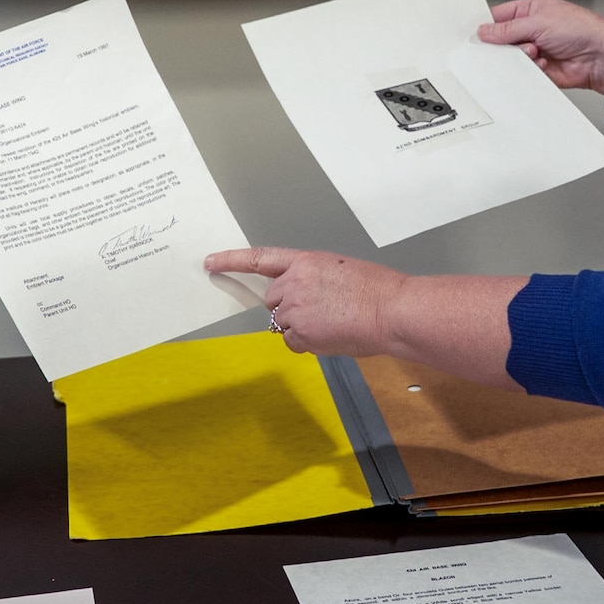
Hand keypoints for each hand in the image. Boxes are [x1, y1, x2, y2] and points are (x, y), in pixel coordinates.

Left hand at [204, 247, 407, 357]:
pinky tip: (332, 336)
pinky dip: (309, 344)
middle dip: (289, 308)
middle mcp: (295, 282)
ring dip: (302, 327)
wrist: (392, 309)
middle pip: (273, 300)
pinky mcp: (302, 333)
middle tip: (321, 312)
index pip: (260, 258)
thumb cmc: (377, 290)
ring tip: (334, 323)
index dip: (232, 260)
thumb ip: (314, 280)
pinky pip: (294, 343)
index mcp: (306, 261)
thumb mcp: (341, 271)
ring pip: (284, 323)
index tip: (210, 262)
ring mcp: (296, 308)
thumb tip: (306, 300)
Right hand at [478, 0, 603, 97]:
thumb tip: (485, 31)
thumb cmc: (582, 29)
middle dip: (504, 45)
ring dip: (521, 57)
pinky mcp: (540, 69)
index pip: (499, 17)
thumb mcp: (538, 22)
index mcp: (530, 10)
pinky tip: (543, 63)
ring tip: (535, 52)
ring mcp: (536, 50)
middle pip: (503, 40)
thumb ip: (508, 29)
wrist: (601, 57)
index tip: (477, 35)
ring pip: (511, 58)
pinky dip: (530, 69)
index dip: (487, 26)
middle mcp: (532, 30)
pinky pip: (523, 72)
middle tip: (509, 46)